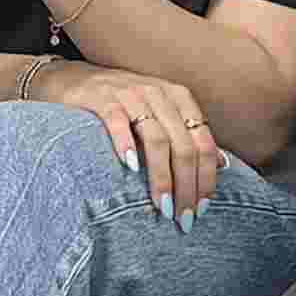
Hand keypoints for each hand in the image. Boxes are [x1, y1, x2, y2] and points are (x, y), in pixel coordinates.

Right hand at [22, 62, 218, 221]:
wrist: (72, 78)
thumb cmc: (121, 103)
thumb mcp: (160, 113)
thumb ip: (188, 136)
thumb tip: (224, 164)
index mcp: (179, 98)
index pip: (203, 143)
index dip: (206, 178)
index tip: (202, 209)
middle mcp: (158, 93)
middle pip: (182, 146)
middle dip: (186, 186)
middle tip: (182, 218)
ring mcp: (129, 93)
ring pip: (156, 139)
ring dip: (161, 177)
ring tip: (162, 206)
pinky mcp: (101, 97)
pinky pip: (117, 121)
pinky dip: (126, 144)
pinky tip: (130, 168)